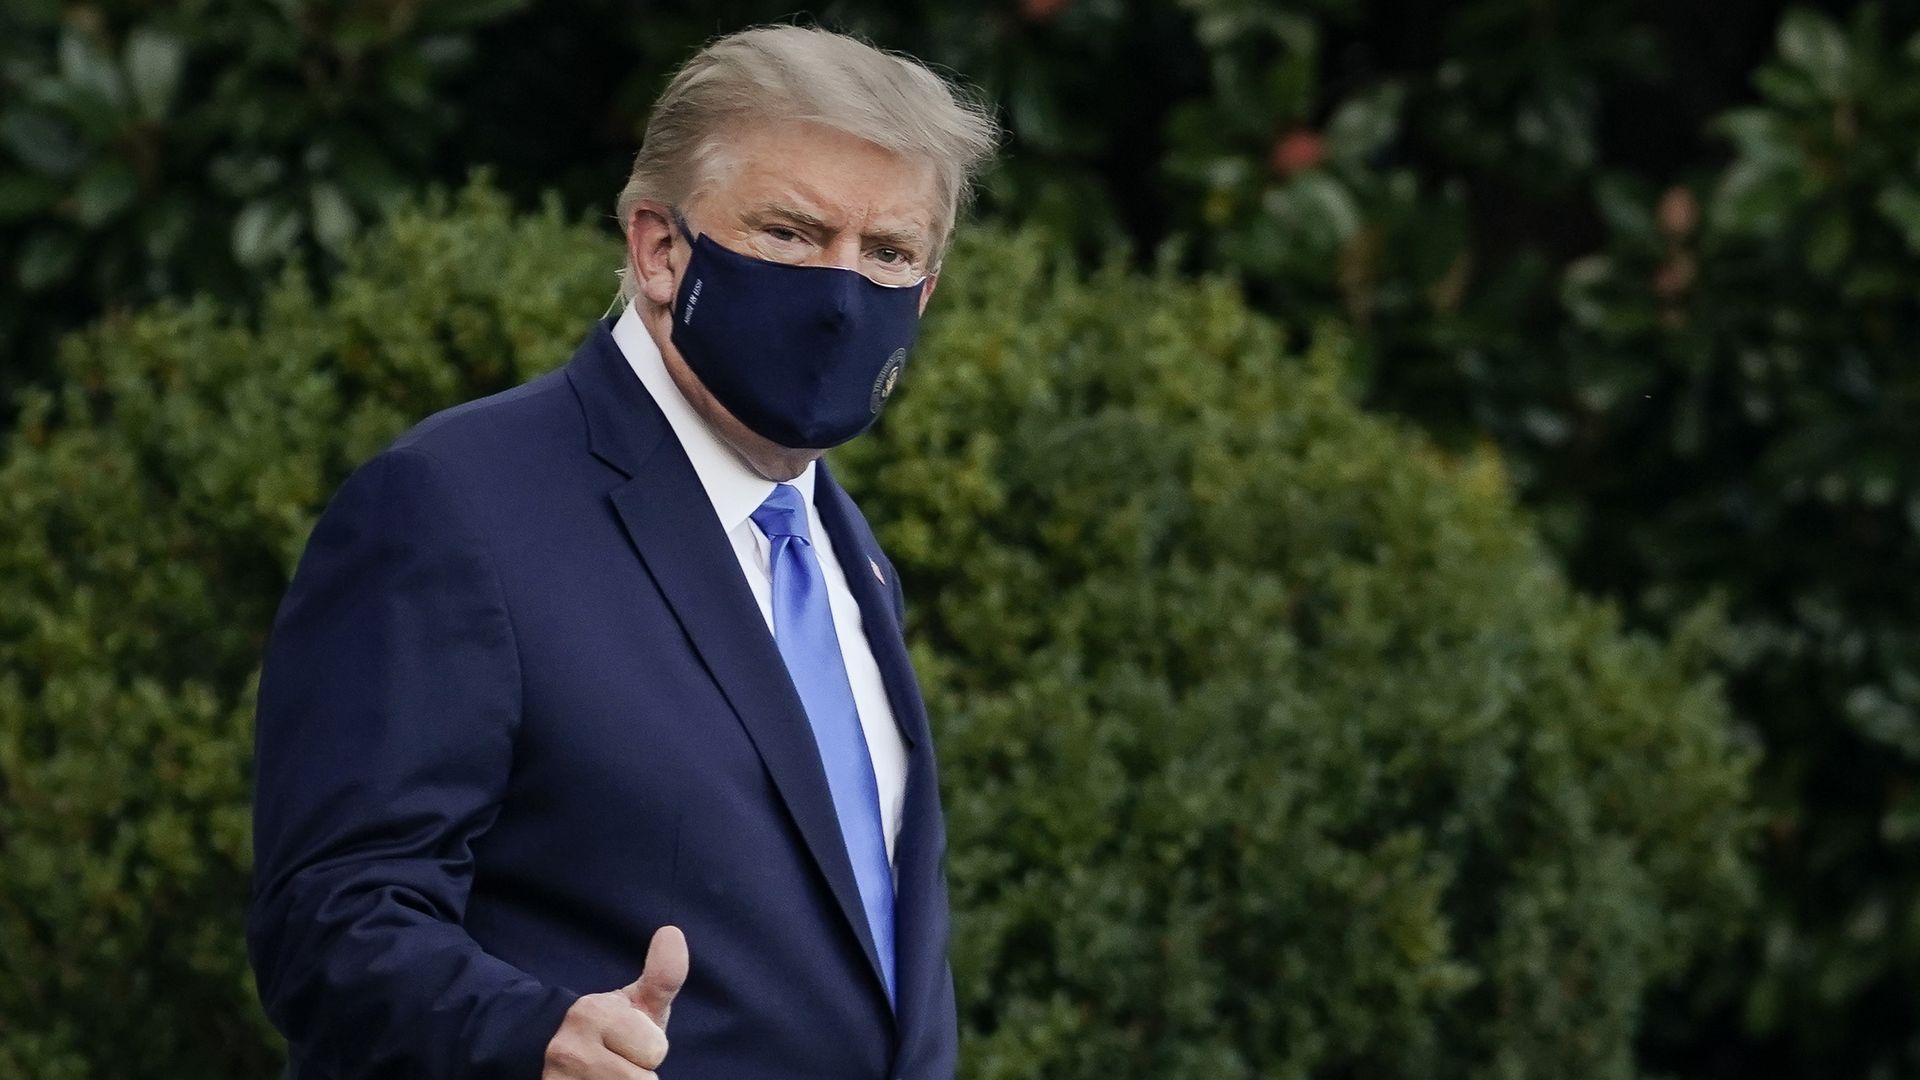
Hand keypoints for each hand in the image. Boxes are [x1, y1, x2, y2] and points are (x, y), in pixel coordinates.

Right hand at [543, 925, 688, 1078]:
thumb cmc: (611, 1029)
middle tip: (617, 1061)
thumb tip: (672, 932)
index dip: (649, 1049)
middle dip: (637, 1073)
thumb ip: (662, 976)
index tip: (629, 1040)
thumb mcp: (637, 1002)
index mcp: (591, 1014)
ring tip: (606, 1076)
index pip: (656, 1051)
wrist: (553, 1055)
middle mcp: (568, 1051)